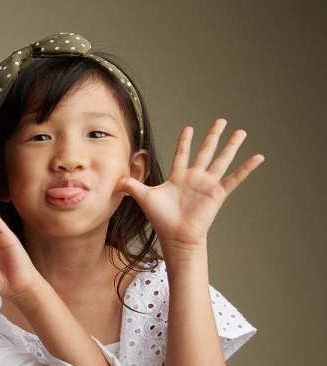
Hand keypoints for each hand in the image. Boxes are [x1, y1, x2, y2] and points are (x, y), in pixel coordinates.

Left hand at [118, 119, 263, 253]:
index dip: (185, 141)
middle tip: (221, 120)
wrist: (176, 235)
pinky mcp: (218, 193)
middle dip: (212, 135)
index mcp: (178, 176)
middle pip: (206, 151)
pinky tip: (258, 157)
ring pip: (221, 159)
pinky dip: (247, 168)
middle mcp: (195, 177)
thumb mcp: (143, 197)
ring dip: (231, 146)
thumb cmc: (161, 219)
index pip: (182, 153)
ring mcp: (207, 184)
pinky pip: (235, 178)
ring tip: (241, 132)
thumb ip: (132, 186)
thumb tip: (117, 179)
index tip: (189, 128)